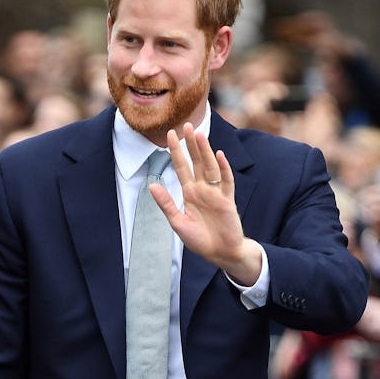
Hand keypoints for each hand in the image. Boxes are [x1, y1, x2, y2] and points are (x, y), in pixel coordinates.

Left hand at [149, 123, 261, 284]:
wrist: (220, 253)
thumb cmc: (199, 239)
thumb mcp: (177, 222)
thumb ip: (166, 204)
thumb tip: (151, 186)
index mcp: (189, 193)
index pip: (181, 167)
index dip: (176, 151)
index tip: (169, 135)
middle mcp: (202, 189)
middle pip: (196, 162)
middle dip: (191, 144)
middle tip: (186, 125)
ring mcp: (215, 193)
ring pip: (210, 167)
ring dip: (205, 151)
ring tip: (199, 135)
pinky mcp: (227, 200)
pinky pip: (226, 181)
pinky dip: (223, 169)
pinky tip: (218, 155)